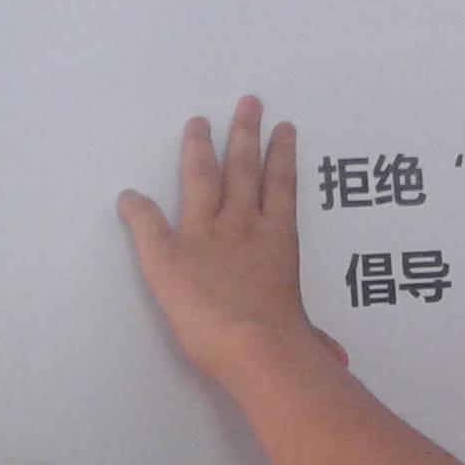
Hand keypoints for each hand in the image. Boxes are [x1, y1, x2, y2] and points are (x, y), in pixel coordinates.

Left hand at [118, 97, 345, 386]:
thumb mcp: (308, 340)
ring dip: (199, 147)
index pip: (282, 186)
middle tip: (247, 103)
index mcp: (278, 240)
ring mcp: (205, 234)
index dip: (283, 155)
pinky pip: (147, 224)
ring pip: (202, 177)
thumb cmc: (288, 344)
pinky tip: (128, 196)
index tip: (284, 130)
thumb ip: (316, 343)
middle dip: (245, 133)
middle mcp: (243, 225)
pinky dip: (136, 209)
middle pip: (244, 167)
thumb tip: (336, 362)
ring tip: (199, 120)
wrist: (254, 345)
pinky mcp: (168, 254)